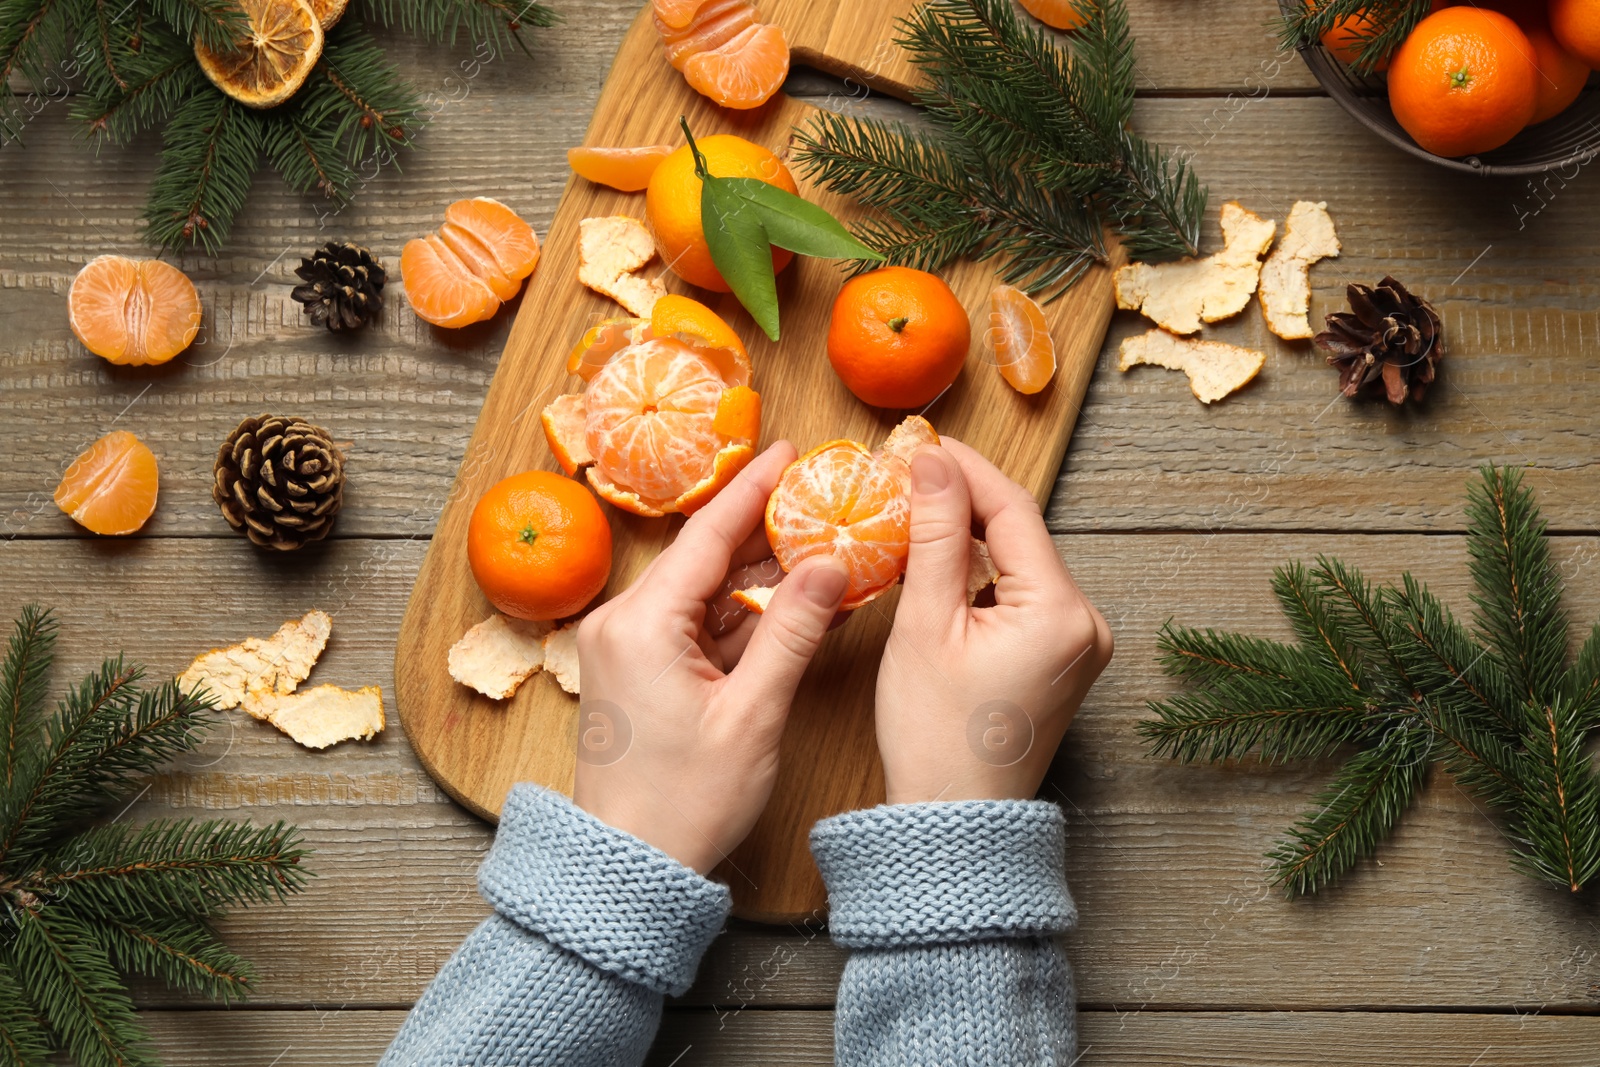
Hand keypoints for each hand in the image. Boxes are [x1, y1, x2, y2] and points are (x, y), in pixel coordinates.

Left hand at [571, 442, 849, 873]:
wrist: (629, 866)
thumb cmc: (685, 801)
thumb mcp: (753, 713)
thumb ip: (792, 631)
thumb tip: (830, 564)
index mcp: (641, 624)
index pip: (706, 535)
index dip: (752, 488)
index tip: (787, 448)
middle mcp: (620, 624)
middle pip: (702, 558)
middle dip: (760, 530)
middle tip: (814, 496)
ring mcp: (624, 648)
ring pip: (700, 592)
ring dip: (752, 576)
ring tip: (813, 547)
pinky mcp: (633, 672)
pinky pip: (691, 626)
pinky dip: (735, 617)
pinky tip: (783, 604)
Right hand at [875, 438, 1112, 804]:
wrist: (956, 822)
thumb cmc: (936, 736)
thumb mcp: (926, 626)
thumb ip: (934, 537)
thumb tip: (932, 463)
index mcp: (1062, 611)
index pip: (1012, 511)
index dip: (965, 468)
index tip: (919, 442)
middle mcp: (1087, 622)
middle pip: (1019, 534)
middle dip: (963, 500)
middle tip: (906, 471)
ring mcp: (1079, 643)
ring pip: (1017, 563)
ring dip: (968, 536)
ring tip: (913, 511)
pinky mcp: (1061, 659)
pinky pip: (1019, 595)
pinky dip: (979, 575)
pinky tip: (937, 563)